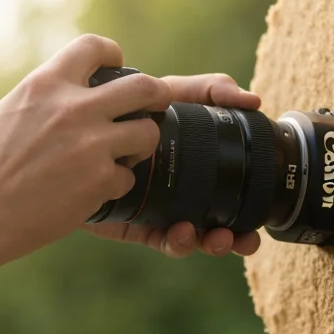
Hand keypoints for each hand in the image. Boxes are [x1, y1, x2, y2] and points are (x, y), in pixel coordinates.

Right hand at [0, 34, 171, 260]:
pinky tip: (94, 190)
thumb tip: (77, 83)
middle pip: (144, 86)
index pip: (93, 46)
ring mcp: (90, 144)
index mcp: (46, 85)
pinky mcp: (100, 180)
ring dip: (142, 144)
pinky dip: (115, 184)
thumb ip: (47, 93)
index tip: (119, 67)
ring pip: (148, 132)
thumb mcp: (11, 111)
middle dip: (158, 95)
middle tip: (156, 105)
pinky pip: (128, 177)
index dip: (113, 53)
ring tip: (127, 154)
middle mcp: (72, 109)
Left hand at [82, 73, 263, 258]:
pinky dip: (175, 241)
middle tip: (244, 239)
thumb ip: (211, 90)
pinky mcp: (134, 221)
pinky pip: (159, 239)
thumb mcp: (174, 93)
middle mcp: (184, 191)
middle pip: (219, 222)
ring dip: (210, 242)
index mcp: (201, 166)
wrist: (73, 126)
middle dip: (236, 237)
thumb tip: (251, 100)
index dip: (251, 211)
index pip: (234, 192)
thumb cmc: (132, 103)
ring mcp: (161, 207)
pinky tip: (180, 233)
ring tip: (216, 239)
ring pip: (193, 235)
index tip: (260, 221)